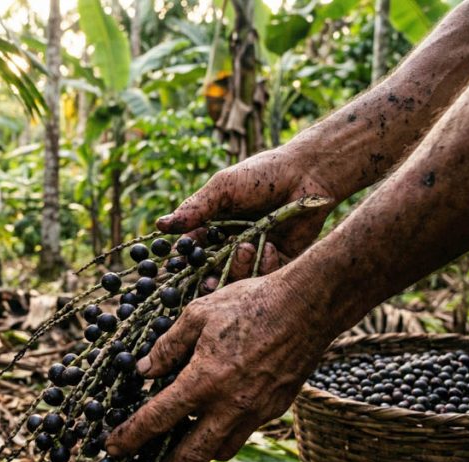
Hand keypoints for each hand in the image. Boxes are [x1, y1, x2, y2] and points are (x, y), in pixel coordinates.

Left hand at [105, 268, 334, 461]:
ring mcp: (257, 411)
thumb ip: (168, 346)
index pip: (157, 419)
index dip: (131, 437)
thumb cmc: (251, 303)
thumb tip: (144, 370)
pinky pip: (244, 431)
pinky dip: (225, 434)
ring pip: (222, 448)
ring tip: (182, 456)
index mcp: (204, 381)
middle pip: (192, 455)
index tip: (112, 449)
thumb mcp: (198, 314)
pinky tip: (217, 421)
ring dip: (199, 457)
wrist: (309, 306)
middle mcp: (230, 405)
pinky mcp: (276, 408)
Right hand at [160, 147, 338, 279]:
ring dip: (238, 269)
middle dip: (209, 279)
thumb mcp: (224, 188)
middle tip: (209, 281)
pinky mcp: (278, 262)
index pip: (193, 251)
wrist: (307, 174)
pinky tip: (268, 245)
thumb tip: (160, 226)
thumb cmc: (262, 175)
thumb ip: (195, 209)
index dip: (185, 262)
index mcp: (214, 227)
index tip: (182, 267)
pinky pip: (265, 278)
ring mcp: (255, 255)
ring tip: (245, 248)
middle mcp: (231, 245)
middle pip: (212, 272)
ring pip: (237, 279)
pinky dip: (264, 265)